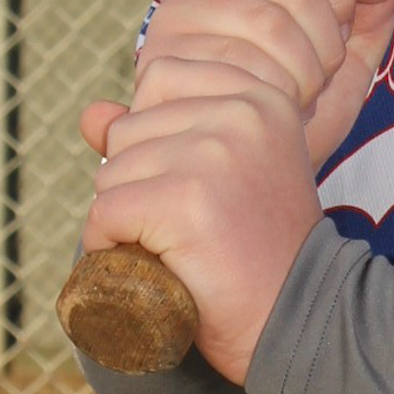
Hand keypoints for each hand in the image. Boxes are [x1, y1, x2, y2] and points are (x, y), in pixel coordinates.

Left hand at [79, 73, 321, 385]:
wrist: (302, 317)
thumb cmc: (260, 247)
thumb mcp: (222, 170)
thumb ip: (160, 130)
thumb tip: (90, 115)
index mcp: (260, 96)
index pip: (160, 76)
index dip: (157, 137)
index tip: (200, 184)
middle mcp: (241, 113)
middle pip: (128, 129)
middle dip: (138, 182)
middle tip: (191, 225)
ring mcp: (214, 154)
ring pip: (111, 173)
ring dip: (126, 218)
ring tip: (178, 245)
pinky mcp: (185, 200)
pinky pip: (104, 213)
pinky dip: (111, 246)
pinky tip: (151, 263)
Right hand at [92, 0, 393, 172]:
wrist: (255, 166)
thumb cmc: (301, 95)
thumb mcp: (353, 40)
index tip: (335, 34)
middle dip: (326, 46)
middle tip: (317, 79)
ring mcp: (172, 17)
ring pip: (269, 24)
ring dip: (304, 76)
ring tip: (295, 98)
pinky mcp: (160, 66)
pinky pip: (238, 69)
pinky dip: (272, 100)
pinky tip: (268, 114)